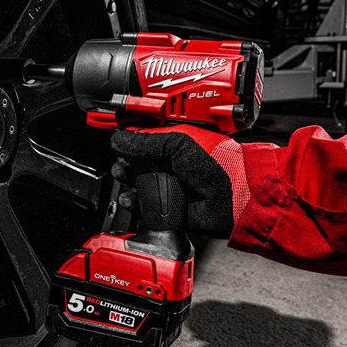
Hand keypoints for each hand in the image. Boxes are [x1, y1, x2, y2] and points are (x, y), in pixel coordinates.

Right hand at [110, 124, 250, 238]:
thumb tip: (119, 139)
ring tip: (122, 178)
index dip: (129, 139)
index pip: (147, 138)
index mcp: (178, 143)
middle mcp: (175, 164)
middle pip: (141, 162)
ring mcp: (174, 186)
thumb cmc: (216, 164)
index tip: (114, 140)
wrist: (232, 197)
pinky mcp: (172, 208)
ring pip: (142, 183)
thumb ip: (146, 141)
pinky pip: (148, 206)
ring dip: (129, 181)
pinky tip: (130, 199)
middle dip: (127, 162)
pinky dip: (136, 203)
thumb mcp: (177, 143)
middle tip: (119, 163)